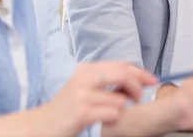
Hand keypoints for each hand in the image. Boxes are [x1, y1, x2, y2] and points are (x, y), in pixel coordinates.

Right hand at [42, 62, 156, 135]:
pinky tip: (104, 120)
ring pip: (121, 98)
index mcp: (87, 69)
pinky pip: (113, 113)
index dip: (141, 72)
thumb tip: (139, 79)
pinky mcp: (82, 112)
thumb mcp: (86, 88)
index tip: (153, 80)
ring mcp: (82, 94)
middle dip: (138, 87)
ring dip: (122, 108)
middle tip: (138, 99)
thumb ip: (108, 81)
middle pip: (124, 75)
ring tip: (110, 113)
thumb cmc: (67, 109)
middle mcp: (84, 77)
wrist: (39, 126)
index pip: (122, 65)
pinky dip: (114, 118)